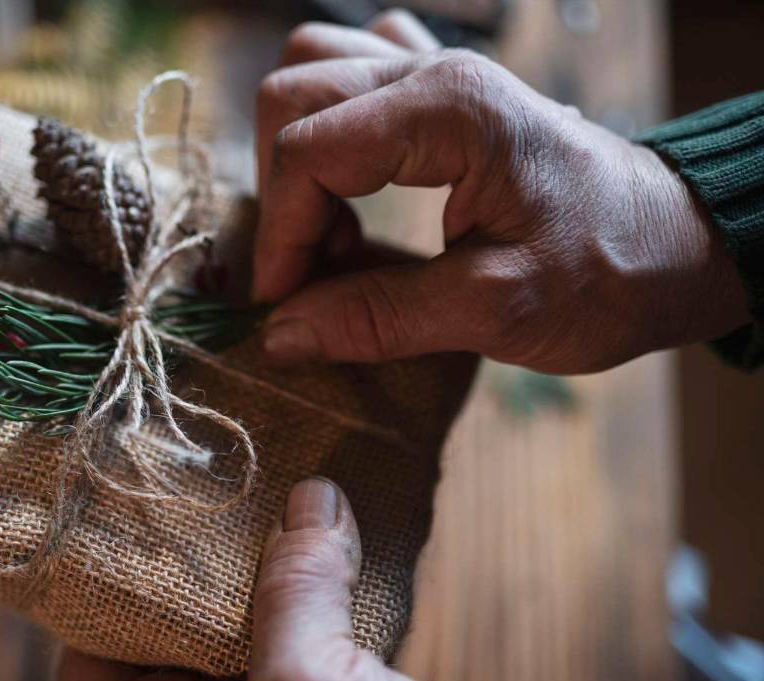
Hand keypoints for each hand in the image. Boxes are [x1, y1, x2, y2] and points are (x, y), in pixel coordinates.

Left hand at [58, 477, 546, 680]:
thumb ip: (295, 590)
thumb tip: (308, 500)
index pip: (90, 662)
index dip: (97, 596)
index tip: (127, 527)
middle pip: (174, 635)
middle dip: (199, 567)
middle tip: (219, 499)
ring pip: (252, 635)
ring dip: (272, 578)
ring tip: (288, 510)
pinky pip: (312, 648)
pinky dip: (323, 603)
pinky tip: (346, 561)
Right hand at [253, 11, 746, 373]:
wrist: (678, 245)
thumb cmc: (608, 273)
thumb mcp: (495, 311)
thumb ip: (380, 318)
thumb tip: (278, 335)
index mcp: (449, 112)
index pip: (308, 151)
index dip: (281, 236)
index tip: (285, 307)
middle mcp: (434, 72)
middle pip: (292, 97)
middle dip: (283, 197)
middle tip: (315, 273)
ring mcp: (438, 69)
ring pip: (312, 71)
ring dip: (299, 155)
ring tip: (337, 231)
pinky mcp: (443, 89)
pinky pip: (353, 73)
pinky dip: (333, 130)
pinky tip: (361, 186)